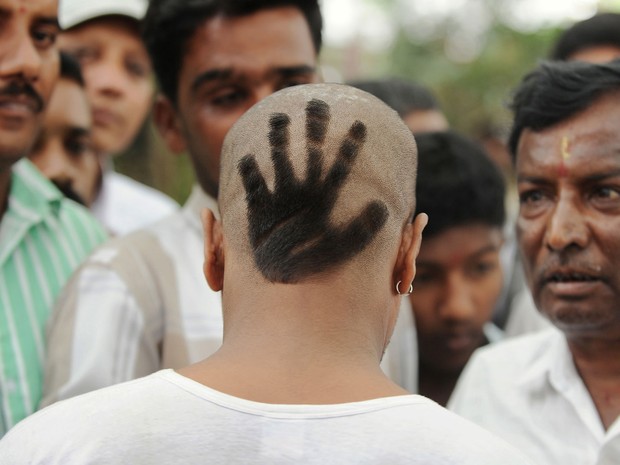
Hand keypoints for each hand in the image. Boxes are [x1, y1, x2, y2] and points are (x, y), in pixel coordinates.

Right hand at [238, 98, 387, 282]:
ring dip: (280, 140)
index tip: (360, 123)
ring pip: (280, 161)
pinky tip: (249, 159)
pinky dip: (251, 174)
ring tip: (280, 117)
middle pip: (309, 154)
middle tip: (318, 101)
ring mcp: (280, 198)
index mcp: (324, 200)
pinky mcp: (260, 209)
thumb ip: (362, 231)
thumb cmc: (314, 264)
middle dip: (313, 128)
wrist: (284, 280)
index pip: (340, 167)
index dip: (349, 146)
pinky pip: (254, 186)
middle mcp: (303, 193)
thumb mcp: (343, 248)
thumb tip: (382, 207)